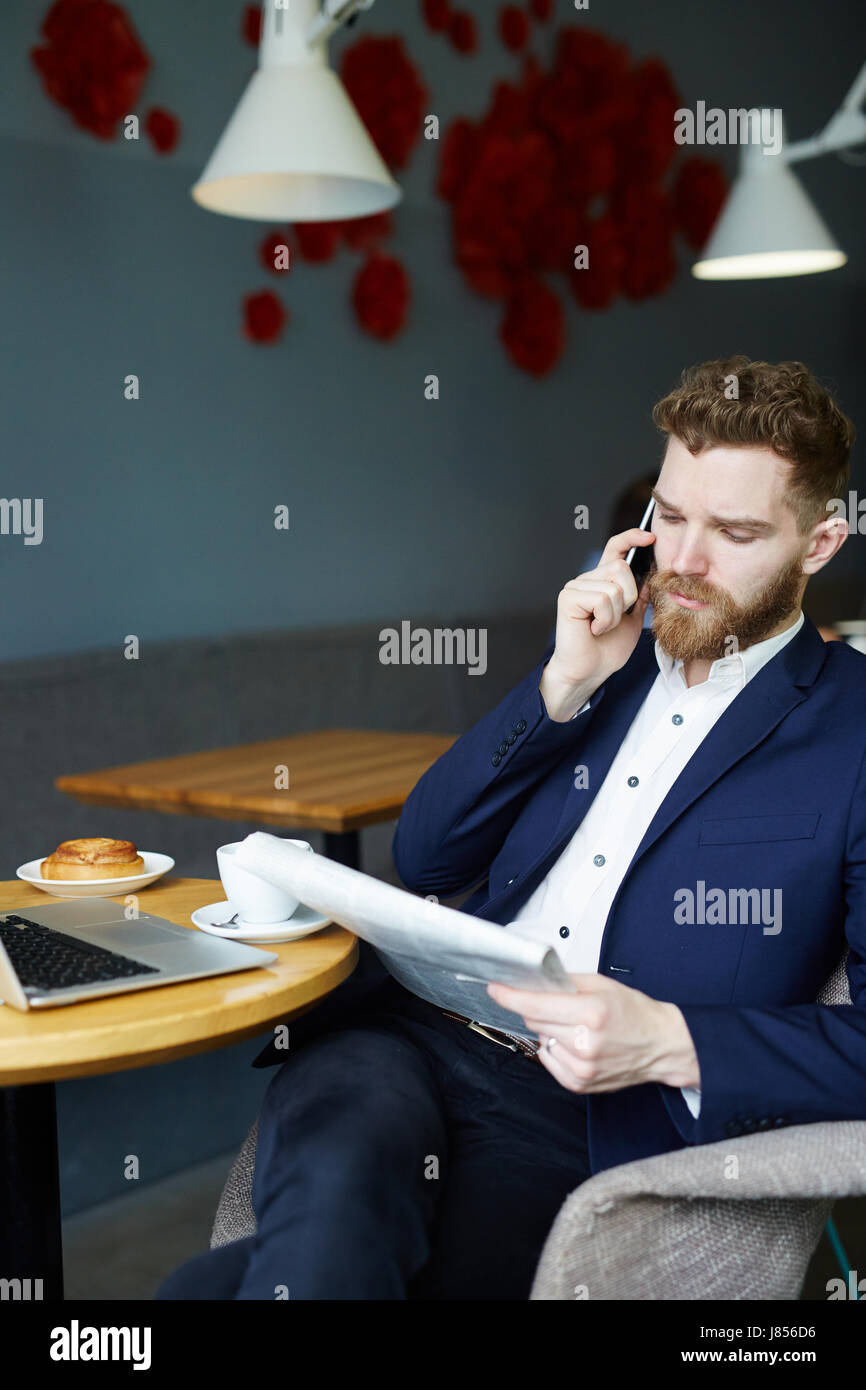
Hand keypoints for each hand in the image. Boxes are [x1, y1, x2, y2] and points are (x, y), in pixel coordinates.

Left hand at [486, 973, 699, 1092]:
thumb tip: (533, 981)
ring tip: (577, 1027)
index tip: (496, 989)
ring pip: (541, 1039)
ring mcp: (581, 1067)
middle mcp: (584, 1043)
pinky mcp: (579, 1084)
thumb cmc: (634, 1013)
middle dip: (538, 1008)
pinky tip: (576, 1044)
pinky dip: (556, 1048)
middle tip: (559, 1005)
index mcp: (590, 1013)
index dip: (510, 996)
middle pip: (534, 1021)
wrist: (661, 1045)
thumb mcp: (602, 985)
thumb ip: (565, 982)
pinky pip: (549, 1059)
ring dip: (550, 1030)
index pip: (535, 1005)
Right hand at [539, 528, 654, 720]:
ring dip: (616, 614)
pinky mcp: (568, 597)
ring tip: (602, 627)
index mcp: (602, 581)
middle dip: (629, 598)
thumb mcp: (633, 619)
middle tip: (615, 619)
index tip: (651, 536)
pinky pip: (602, 599)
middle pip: (621, 568)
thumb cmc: (607, 649)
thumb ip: (640, 597)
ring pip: (614, 587)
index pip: (616, 548)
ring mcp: (575, 587)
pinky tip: (594, 629)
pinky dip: (605, 620)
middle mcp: (587, 579)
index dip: (632, 537)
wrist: (589, 672)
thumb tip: (651, 575)